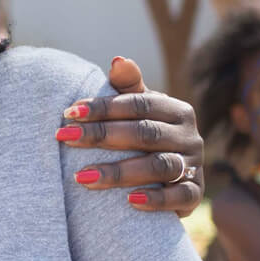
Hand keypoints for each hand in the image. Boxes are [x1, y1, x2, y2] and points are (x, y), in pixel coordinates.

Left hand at [59, 56, 204, 215]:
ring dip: (119, 172)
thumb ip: (128, 87)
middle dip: (102, 135)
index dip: (103, 108)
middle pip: (144, 133)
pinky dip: (157, 200)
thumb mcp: (138, 111)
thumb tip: (117, 60)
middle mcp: (190, 136)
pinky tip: (129, 201)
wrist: (170, 179)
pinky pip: (180, 197)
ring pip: (158, 166)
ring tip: (83, 177)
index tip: (69, 112)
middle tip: (64, 138)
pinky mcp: (195, 194)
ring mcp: (194, 165)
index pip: (138, 105)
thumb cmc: (145, 136)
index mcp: (176, 111)